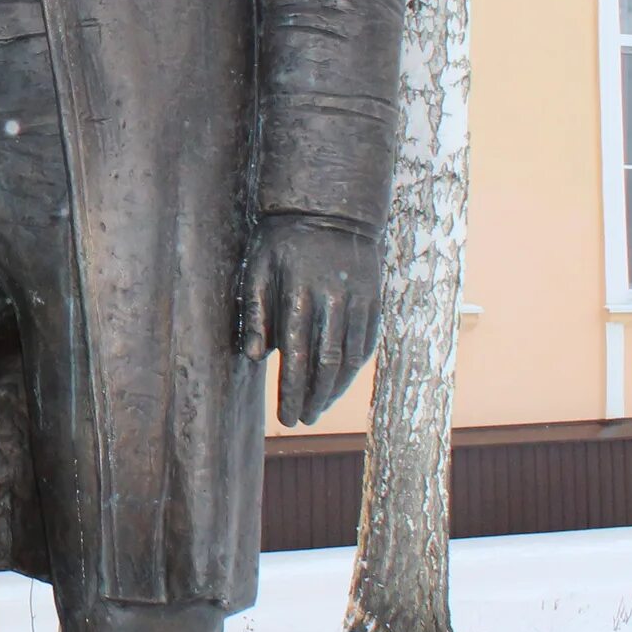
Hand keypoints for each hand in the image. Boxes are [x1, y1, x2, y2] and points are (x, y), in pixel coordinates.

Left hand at [238, 215, 381, 427]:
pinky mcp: (375, 301)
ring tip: (318, 409)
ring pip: (350, 358)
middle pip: (327, 364)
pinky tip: (340, 384)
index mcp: (301, 294)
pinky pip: (367, 344)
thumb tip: (256, 357)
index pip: (298, 356)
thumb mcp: (258, 266)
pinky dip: (354, 369)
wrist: (333, 210)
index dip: (293, 391)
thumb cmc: (285, 240)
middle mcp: (334, 301)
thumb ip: (256, 310)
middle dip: (314, 398)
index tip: (287, 417)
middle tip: (302, 420)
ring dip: (335, 390)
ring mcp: (359, 302)